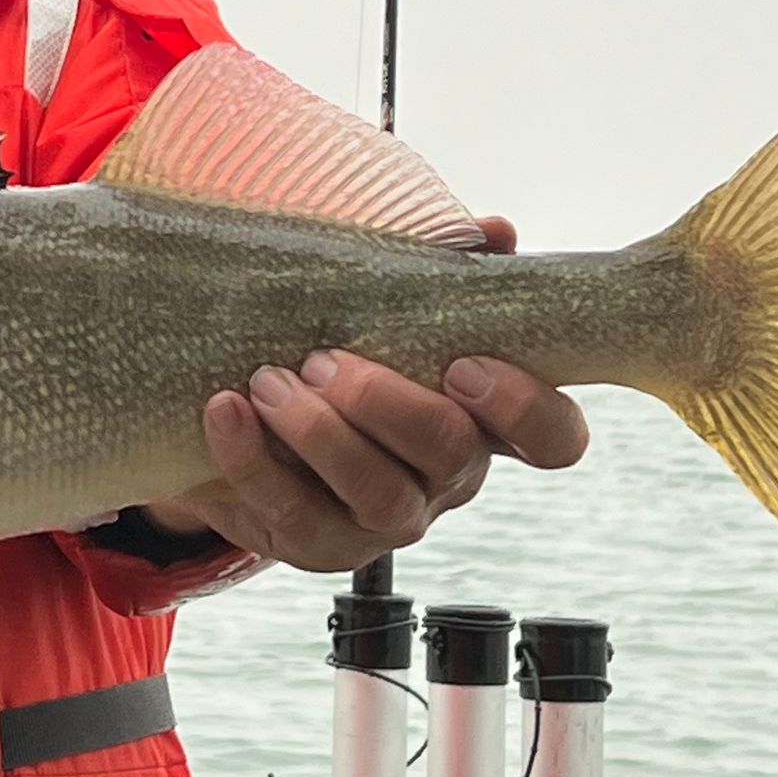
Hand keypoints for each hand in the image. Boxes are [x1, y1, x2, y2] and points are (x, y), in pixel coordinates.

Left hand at [139, 216, 588, 571]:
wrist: (258, 422)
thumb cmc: (351, 353)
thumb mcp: (394, 307)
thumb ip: (448, 269)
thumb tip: (495, 231)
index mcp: (484, 421)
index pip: (552, 438)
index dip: (524, 408)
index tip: (463, 364)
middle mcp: (447, 479)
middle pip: (450, 455)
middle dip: (389, 404)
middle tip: (326, 359)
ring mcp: (387, 520)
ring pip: (376, 494)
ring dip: (319, 435)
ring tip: (268, 382)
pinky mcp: (320, 545)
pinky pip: (293, 516)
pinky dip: (253, 461)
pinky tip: (225, 411)